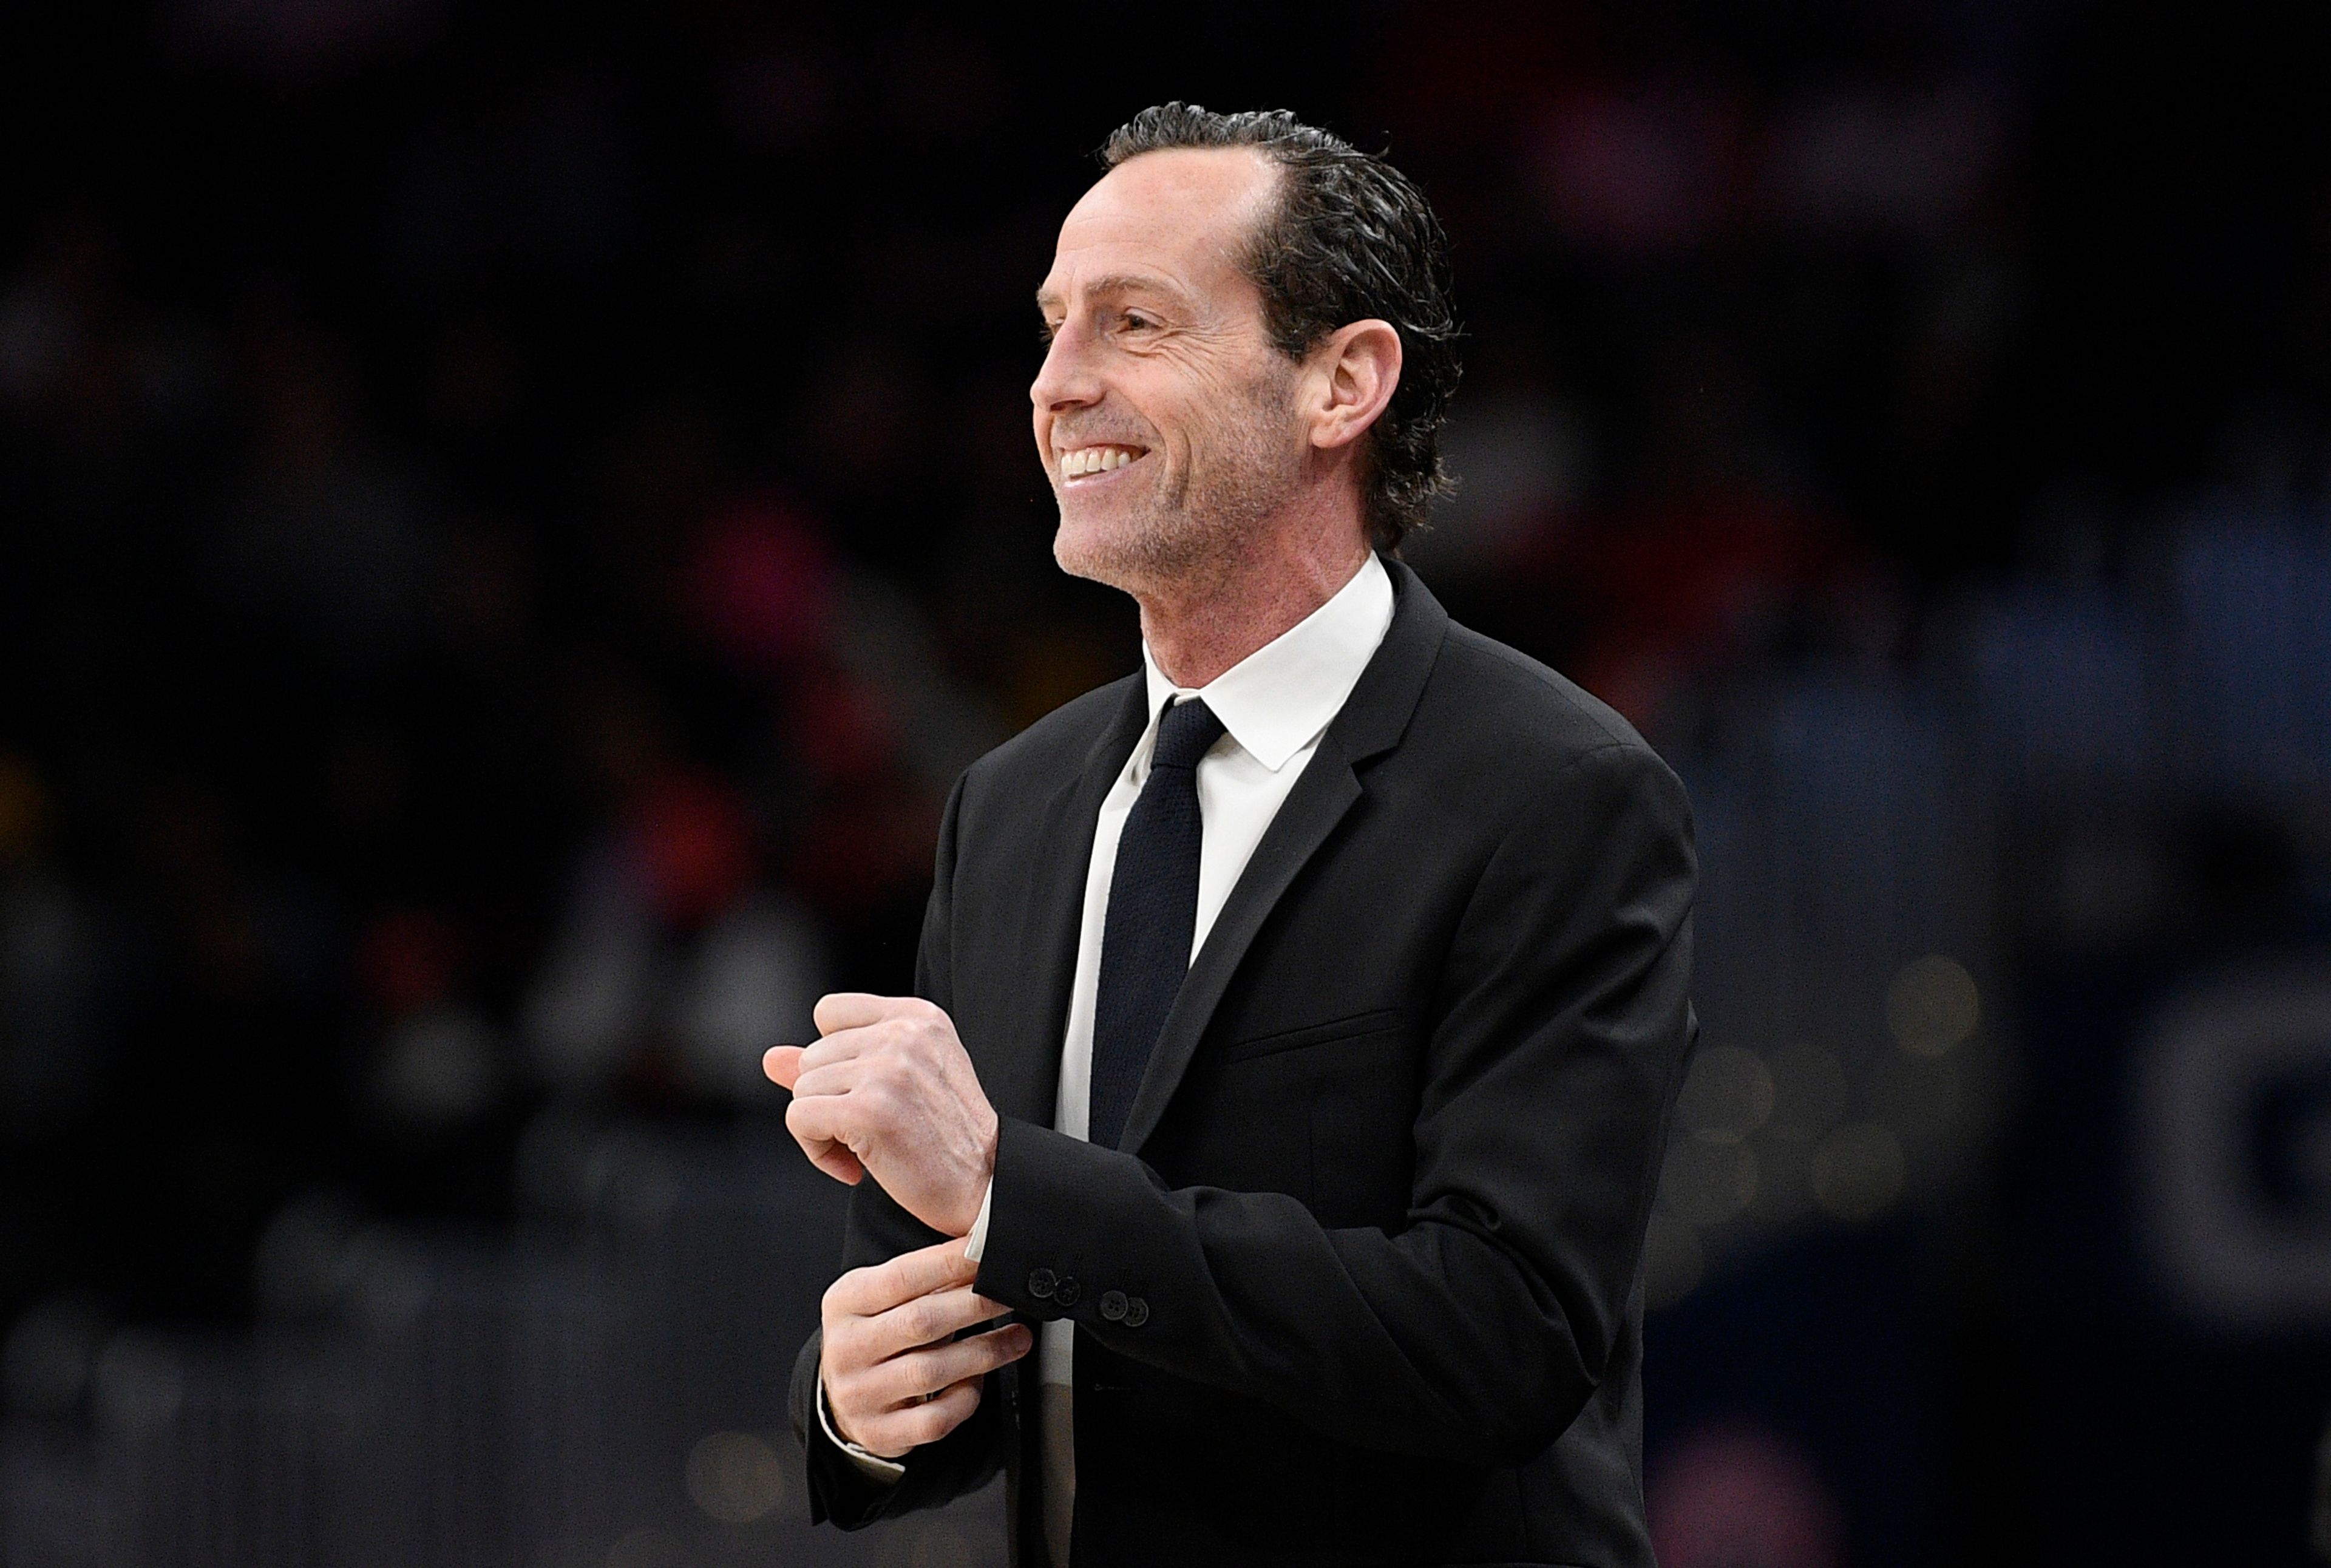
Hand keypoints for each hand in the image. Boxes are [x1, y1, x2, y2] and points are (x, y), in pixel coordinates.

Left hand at [764, 993, 998, 1237]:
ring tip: (865, 1149)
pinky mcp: (868, 1110)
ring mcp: (887, 1069)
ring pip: (801, 1089)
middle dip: (828, 1099)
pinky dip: (816, 1151)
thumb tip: (770, 1057)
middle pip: (811, 1056)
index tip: (864, 1092)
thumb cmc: (945, 1140)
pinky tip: (854, 1167)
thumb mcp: (898, 1082)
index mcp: (917, 1017)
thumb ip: (837, 1061)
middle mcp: (903, 1034)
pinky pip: (799, 1119)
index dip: (833, 1058)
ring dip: (822, 1129)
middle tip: (868, 1132)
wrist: (987, 1188)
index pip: (829, 1012)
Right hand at [820, 1239, 1031, 1458]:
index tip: (988, 1253)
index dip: (951, 1263)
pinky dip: (965, 1398)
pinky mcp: (880, 1433)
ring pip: (931, 1372)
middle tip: (1011, 1296)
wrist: (843, 1394)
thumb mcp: (881, 1296)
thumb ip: (924, 1277)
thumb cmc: (875, 1334)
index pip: (901, 1277)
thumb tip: (980, 1253)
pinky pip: (934, 1419)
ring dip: (985, 1352)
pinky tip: (978, 1380)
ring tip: (1017, 1338)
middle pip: (921, 1322)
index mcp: (844, 1303)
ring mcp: (860, 1395)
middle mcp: (846, 1349)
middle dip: (976, 1305)